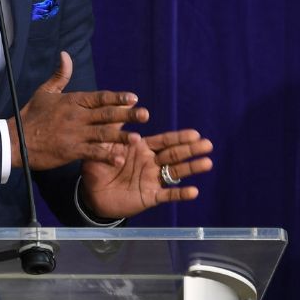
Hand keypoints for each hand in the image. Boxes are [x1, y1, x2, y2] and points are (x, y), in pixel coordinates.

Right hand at [10, 51, 148, 169]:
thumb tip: (65, 55)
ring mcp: (74, 134)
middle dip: (127, 114)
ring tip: (138, 138)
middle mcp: (76, 116)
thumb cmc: (31, 115)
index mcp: (72, 101)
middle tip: (145, 114)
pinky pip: (92, 153)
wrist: (15, 140)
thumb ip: (60, 75)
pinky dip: (106, 155)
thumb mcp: (45, 92)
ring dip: (121, 136)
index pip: (99, 97)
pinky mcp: (70, 150)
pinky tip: (119, 158)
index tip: (134, 97)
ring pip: (102, 134)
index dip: (117, 97)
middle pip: (106, 114)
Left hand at [80, 129, 213, 219]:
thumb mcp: (104, 143)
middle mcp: (152, 163)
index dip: (180, 138)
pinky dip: (180, 194)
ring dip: (192, 168)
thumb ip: (114, 125)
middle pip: (175, 154)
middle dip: (191, 149)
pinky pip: (167, 195)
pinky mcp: (150, 197)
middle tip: (208, 144)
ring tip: (207, 163)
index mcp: (143, 149)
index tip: (195, 133)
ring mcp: (152, 180)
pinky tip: (194, 191)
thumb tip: (123, 103)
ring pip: (175, 173)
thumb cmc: (97, 167)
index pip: (165, 141)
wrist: (91, 193)